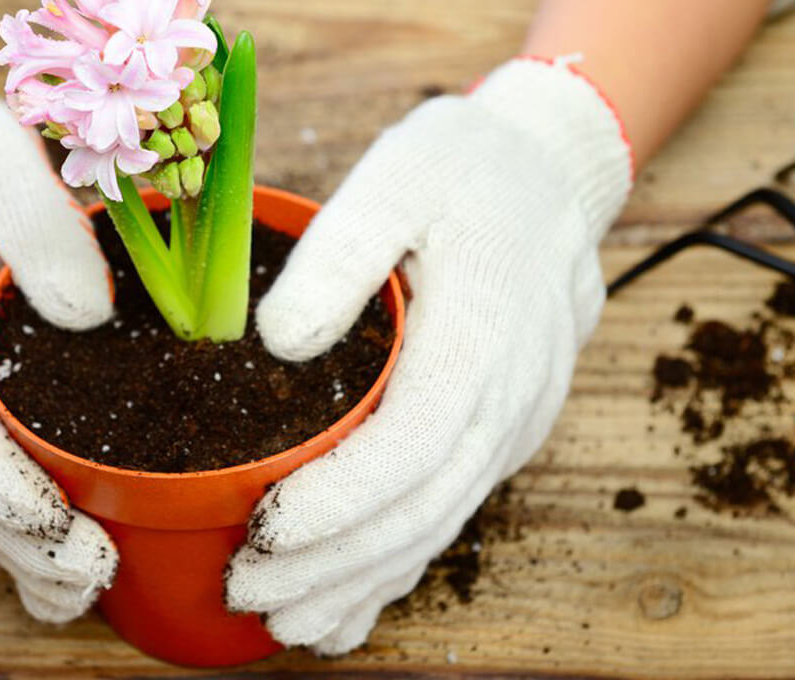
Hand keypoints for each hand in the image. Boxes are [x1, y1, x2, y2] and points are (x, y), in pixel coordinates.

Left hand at [226, 57, 632, 653]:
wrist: (549, 177)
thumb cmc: (464, 171)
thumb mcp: (398, 177)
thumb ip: (340, 254)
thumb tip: (276, 342)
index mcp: (479, 337)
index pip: (410, 446)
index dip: (338, 501)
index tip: (263, 532)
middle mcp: (506, 398)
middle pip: (419, 510)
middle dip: (331, 564)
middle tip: (246, 591)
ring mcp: (511, 422)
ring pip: (436, 526)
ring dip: (360, 582)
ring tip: (284, 622)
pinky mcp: (501, 430)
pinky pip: (447, 511)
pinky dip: (396, 566)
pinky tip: (347, 606)